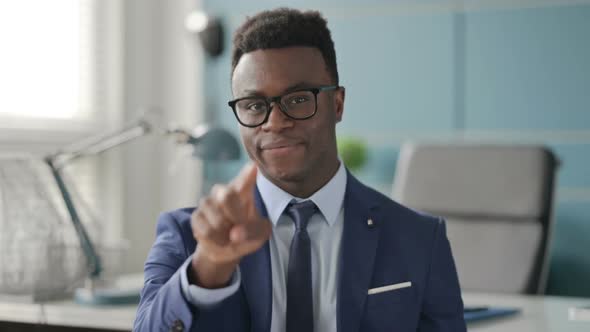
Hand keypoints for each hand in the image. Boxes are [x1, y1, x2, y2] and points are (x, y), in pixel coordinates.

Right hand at [189, 163, 271, 287]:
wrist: (227, 249)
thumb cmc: (247, 234)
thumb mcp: (260, 233)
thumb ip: (254, 230)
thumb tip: (235, 234)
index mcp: (243, 190)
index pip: (245, 178)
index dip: (247, 173)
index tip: (253, 166)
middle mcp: (223, 191)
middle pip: (227, 196)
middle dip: (236, 216)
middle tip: (240, 227)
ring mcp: (208, 202)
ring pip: (218, 220)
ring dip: (226, 234)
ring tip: (229, 235)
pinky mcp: (196, 216)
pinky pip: (207, 231)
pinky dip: (216, 240)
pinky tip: (219, 238)